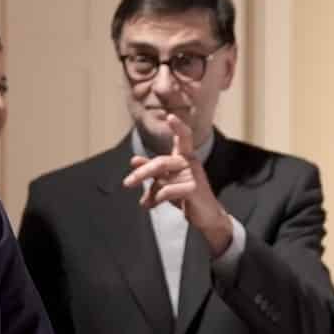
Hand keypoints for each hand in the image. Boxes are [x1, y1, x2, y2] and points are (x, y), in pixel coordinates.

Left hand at [123, 115, 231, 254]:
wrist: (206, 218)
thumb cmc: (186, 197)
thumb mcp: (166, 182)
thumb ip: (152, 171)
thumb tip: (133, 160)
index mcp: (184, 157)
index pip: (184, 137)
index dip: (178, 127)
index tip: (170, 116)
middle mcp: (190, 162)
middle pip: (161, 162)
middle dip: (141, 173)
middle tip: (126, 184)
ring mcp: (194, 175)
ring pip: (162, 179)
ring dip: (150, 192)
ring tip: (145, 203)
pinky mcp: (194, 189)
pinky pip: (168, 191)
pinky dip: (158, 198)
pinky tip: (155, 204)